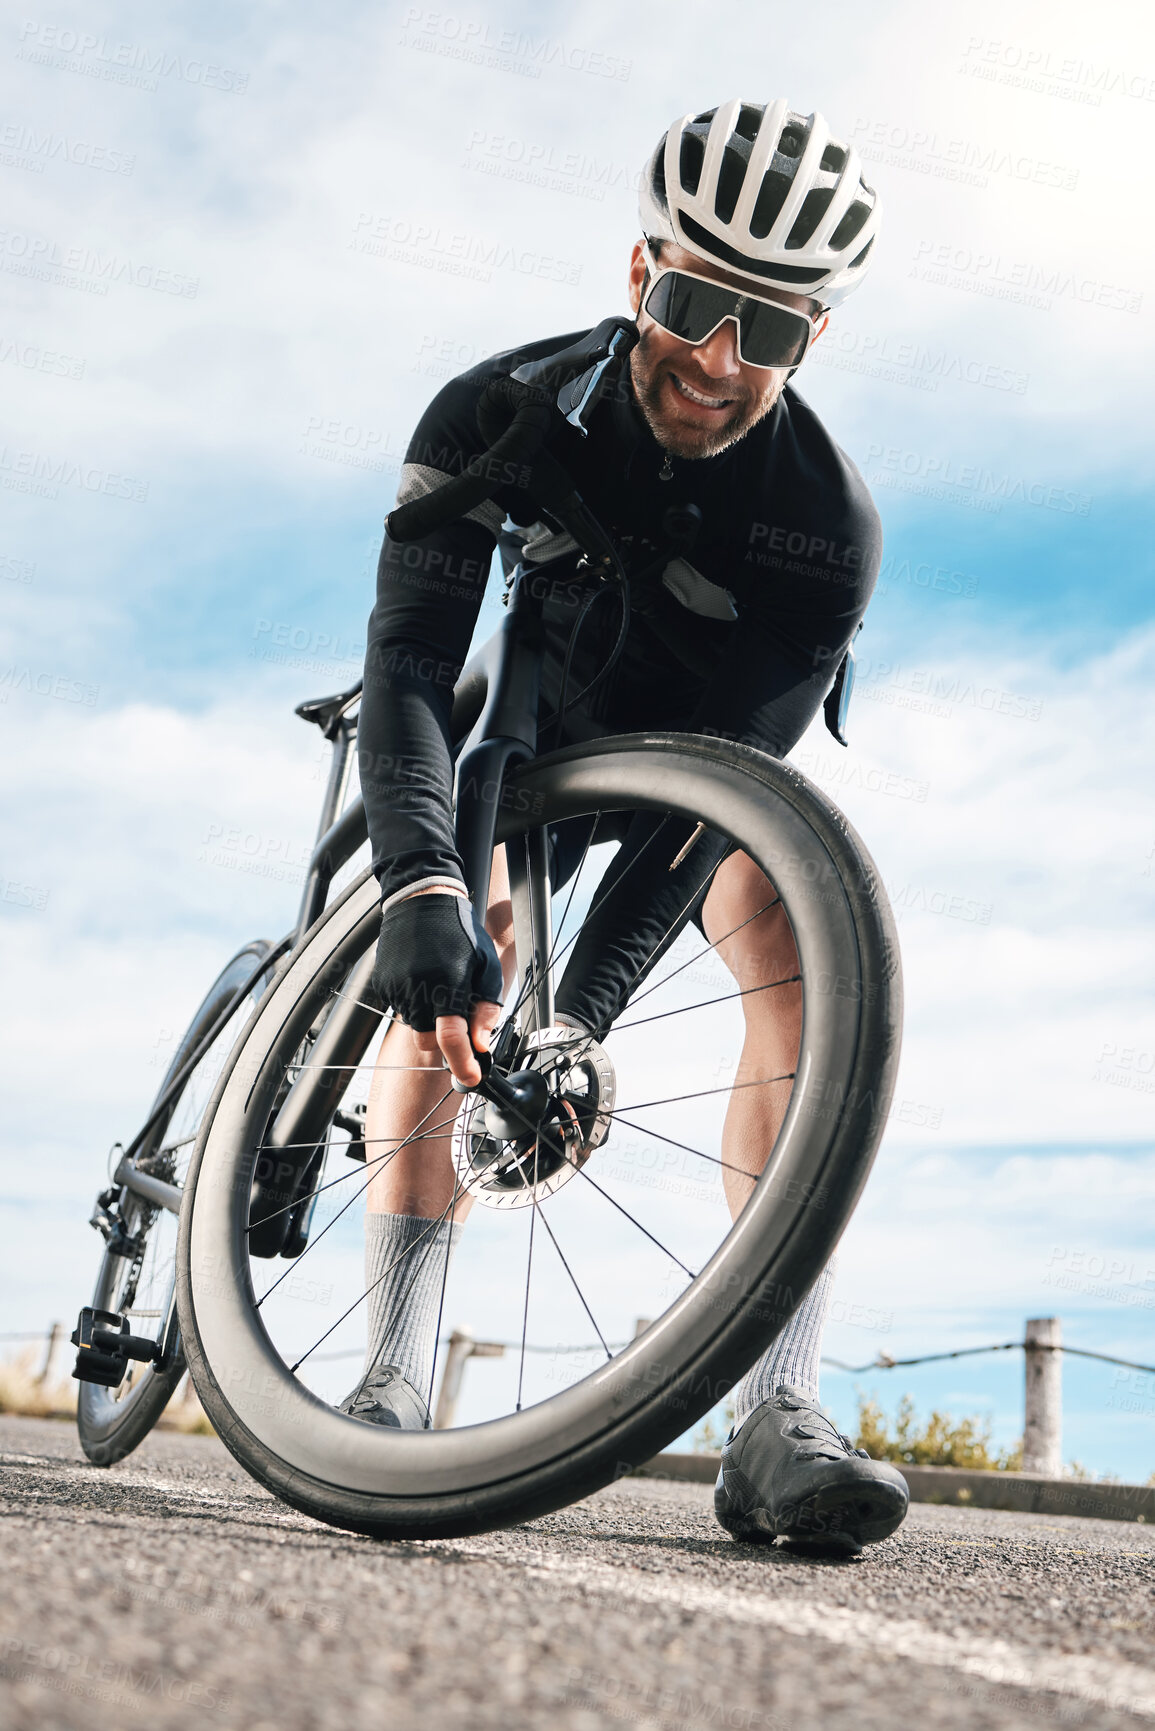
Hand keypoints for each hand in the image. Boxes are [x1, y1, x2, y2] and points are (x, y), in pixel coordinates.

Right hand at [372, 889, 502, 1087]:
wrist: (421, 900)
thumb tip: (481, 1045)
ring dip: (430, 1020)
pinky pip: (401, 1010)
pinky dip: (416, 1005)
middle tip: (458, 1018)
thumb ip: (485, 1010)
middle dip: (444, 1039)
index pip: (452, 1038)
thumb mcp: (486, 968)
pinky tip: (425, 979)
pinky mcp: (384, 985)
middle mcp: (418, 988)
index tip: (471, 1077)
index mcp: (447, 984)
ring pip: (415, 1028)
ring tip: (441, 988)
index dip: (462, 1064)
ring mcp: (397, 987)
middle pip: (429, 1041)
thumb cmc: (460, 932)